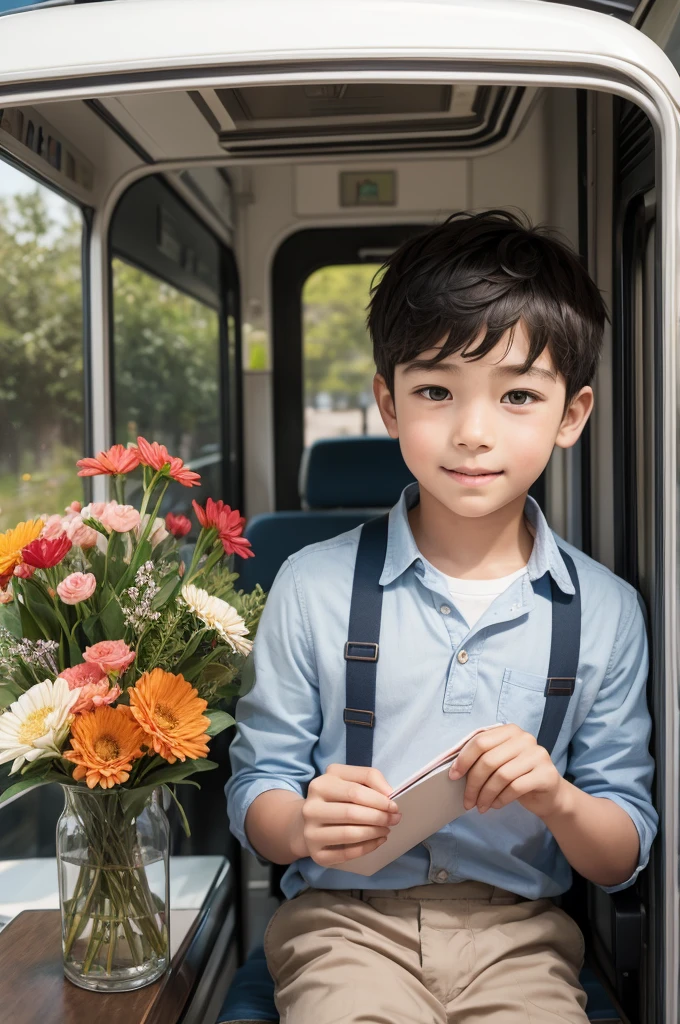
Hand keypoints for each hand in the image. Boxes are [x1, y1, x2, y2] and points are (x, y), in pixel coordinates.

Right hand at [301, 764, 401, 866]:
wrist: (308, 821)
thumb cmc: (335, 797)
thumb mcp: (347, 778)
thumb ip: (368, 777)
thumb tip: (387, 793)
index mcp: (320, 785)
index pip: (354, 792)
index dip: (378, 800)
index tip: (394, 806)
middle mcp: (311, 809)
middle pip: (351, 813)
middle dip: (379, 817)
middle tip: (395, 819)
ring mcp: (311, 833)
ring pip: (349, 834)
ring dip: (374, 832)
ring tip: (387, 829)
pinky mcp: (316, 854)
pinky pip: (346, 853)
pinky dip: (367, 847)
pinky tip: (378, 841)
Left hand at [448, 724, 565, 819]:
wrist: (550, 794)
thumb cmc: (518, 776)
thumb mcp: (500, 762)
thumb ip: (482, 758)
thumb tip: (454, 770)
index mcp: (510, 730)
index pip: (480, 741)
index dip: (464, 760)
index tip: (453, 776)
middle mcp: (525, 738)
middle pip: (488, 760)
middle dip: (473, 783)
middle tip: (467, 801)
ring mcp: (537, 755)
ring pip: (501, 776)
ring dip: (486, 795)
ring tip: (481, 806)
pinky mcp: (546, 774)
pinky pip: (515, 788)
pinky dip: (501, 799)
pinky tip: (495, 805)